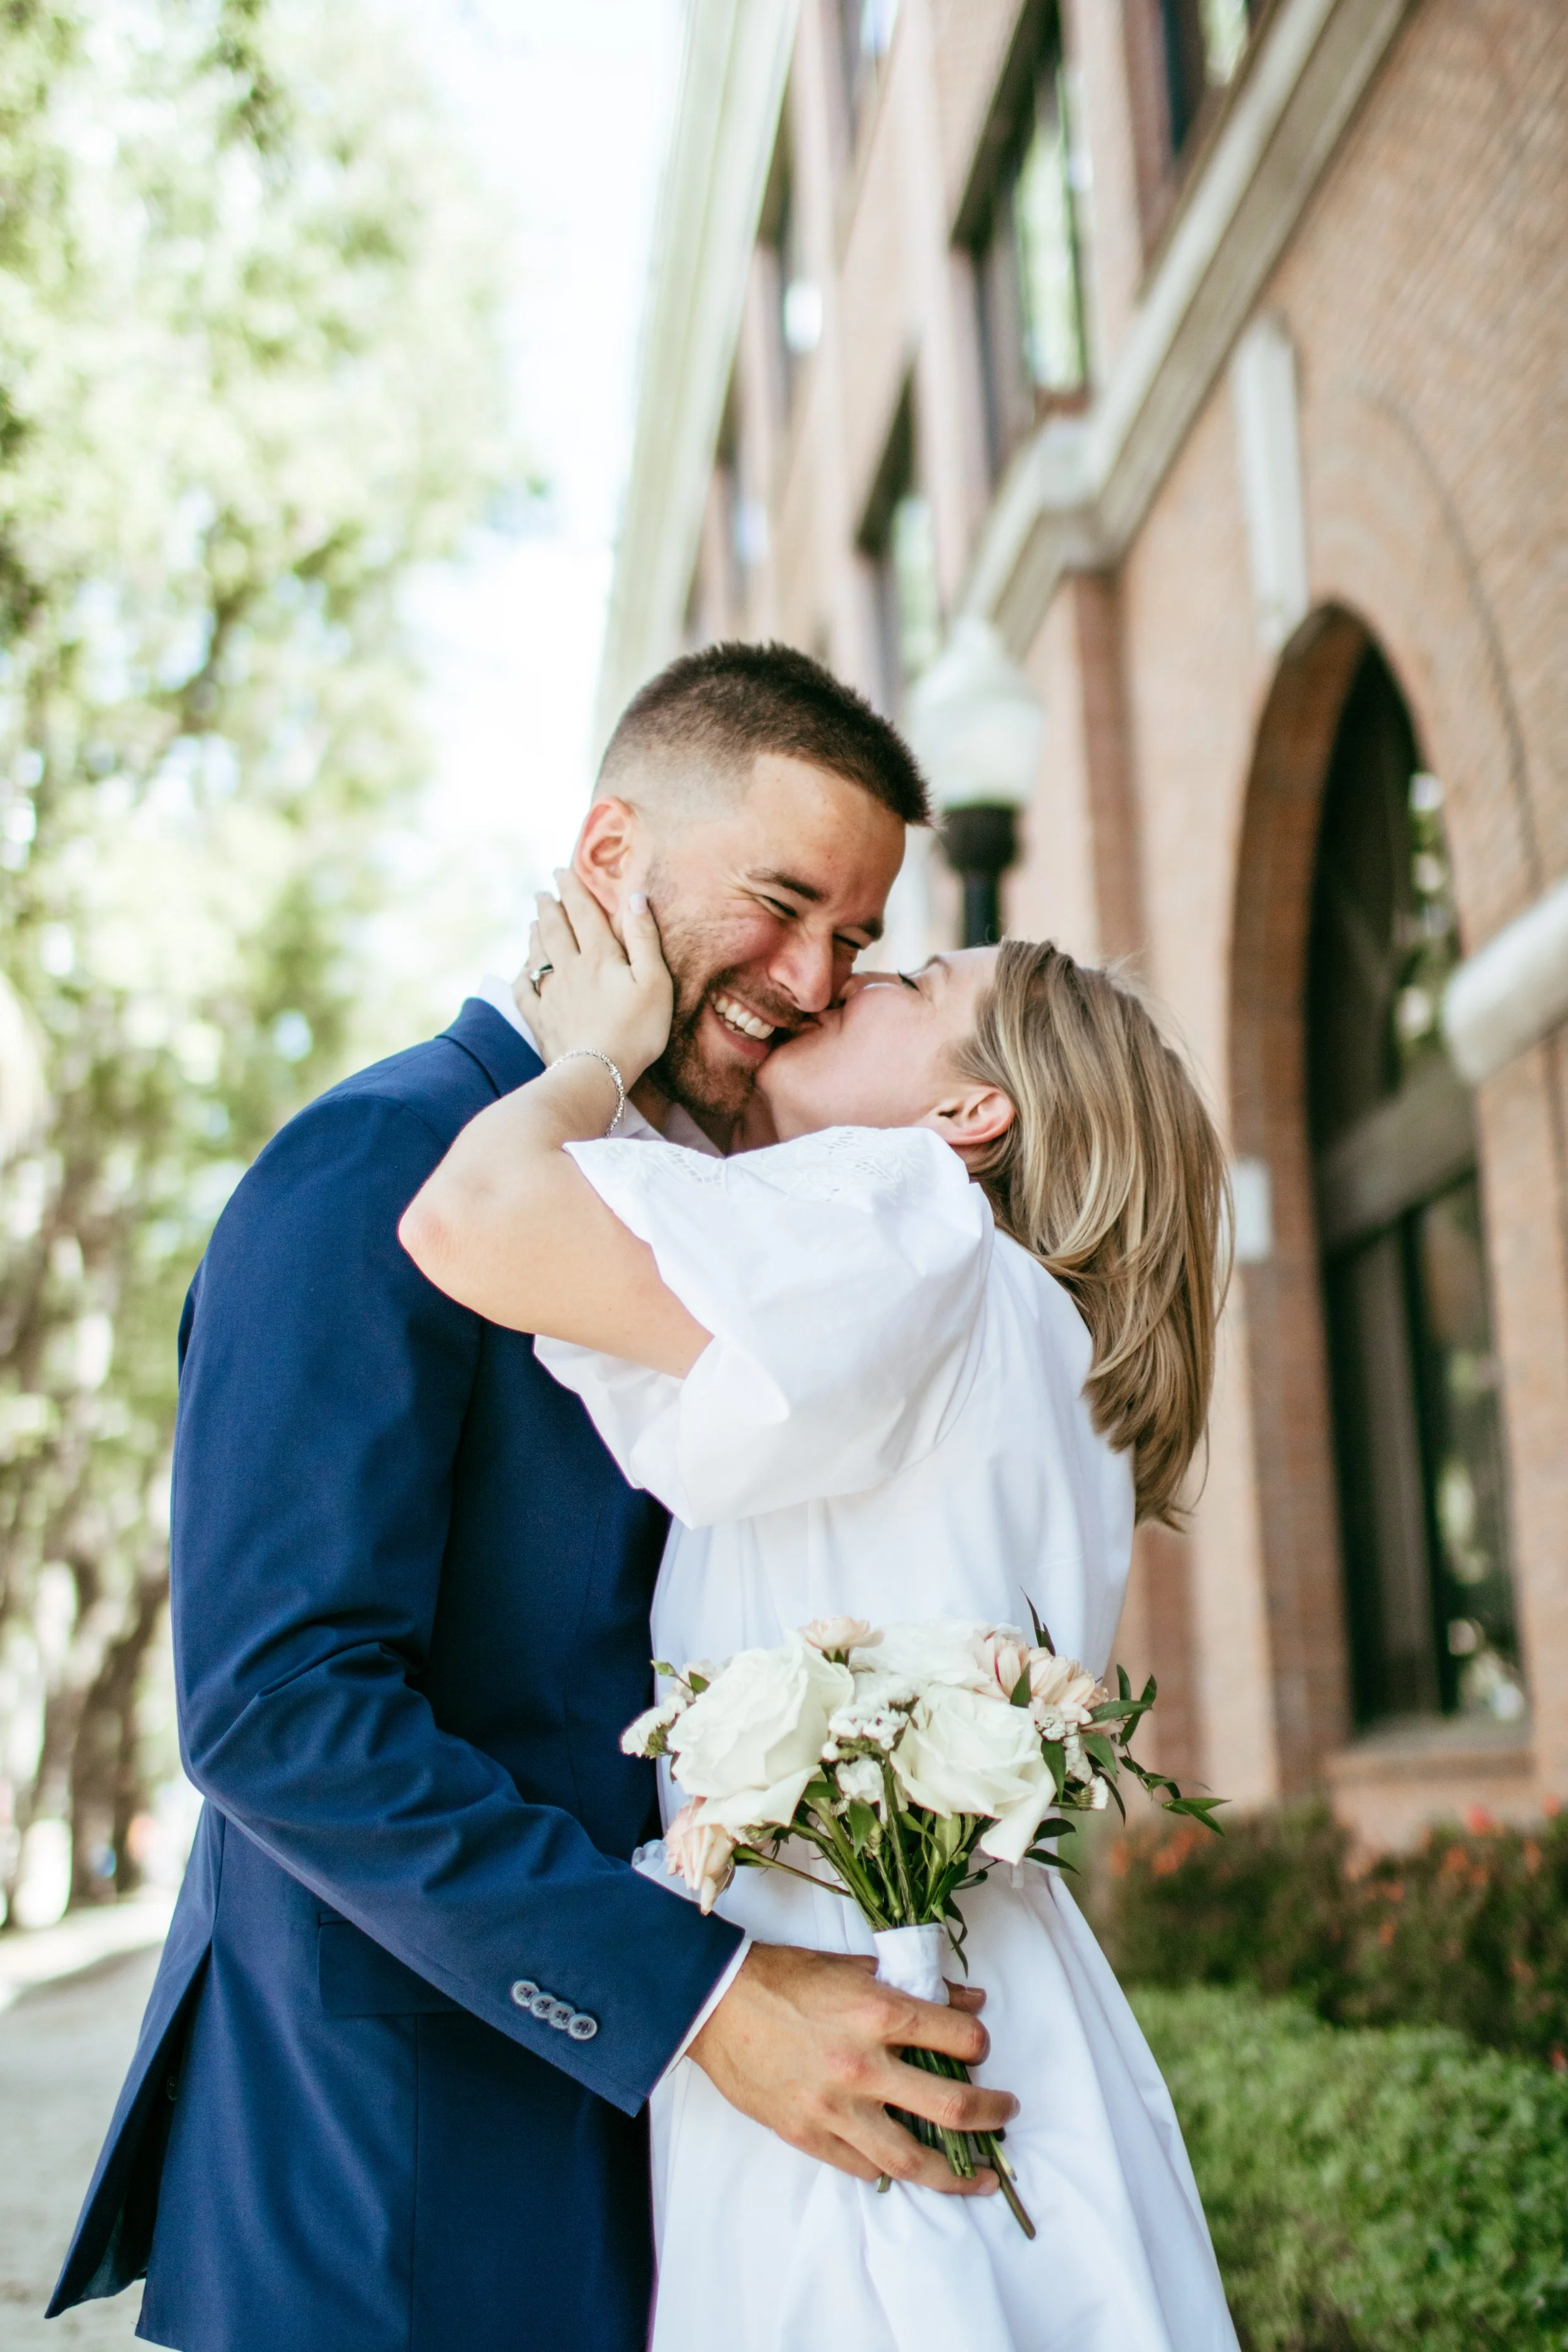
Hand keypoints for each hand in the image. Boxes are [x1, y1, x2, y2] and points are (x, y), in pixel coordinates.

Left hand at [518, 870, 672, 1086]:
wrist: (596, 1072)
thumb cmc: (635, 1029)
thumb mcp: (654, 982)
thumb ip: (644, 938)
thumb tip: (635, 897)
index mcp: (599, 955)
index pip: (582, 911)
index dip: (572, 888)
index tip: (561, 870)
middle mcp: (569, 968)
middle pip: (555, 928)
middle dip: (549, 906)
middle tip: (542, 891)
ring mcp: (551, 994)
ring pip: (538, 954)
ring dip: (535, 934)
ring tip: (533, 922)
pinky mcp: (541, 1020)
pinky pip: (525, 991)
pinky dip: (523, 975)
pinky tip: (523, 970)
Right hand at [688, 1943, 1013, 2195]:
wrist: (714, 2003)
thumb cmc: (781, 1978)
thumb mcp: (851, 1967)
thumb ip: (912, 1985)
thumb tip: (967, 2001)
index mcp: (877, 2013)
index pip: (959, 2038)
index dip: (979, 2044)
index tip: (979, 2049)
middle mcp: (863, 2066)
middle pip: (952, 2107)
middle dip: (992, 2114)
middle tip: (1006, 2114)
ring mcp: (835, 2109)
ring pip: (912, 2158)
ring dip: (957, 2172)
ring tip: (980, 2176)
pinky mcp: (808, 2135)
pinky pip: (862, 2167)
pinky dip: (889, 2169)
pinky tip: (907, 2168)